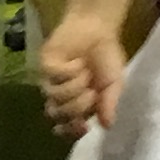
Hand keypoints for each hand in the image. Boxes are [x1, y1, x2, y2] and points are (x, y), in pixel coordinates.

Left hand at [40, 13, 129, 138]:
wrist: (99, 28)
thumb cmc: (106, 57)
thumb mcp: (114, 84)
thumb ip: (109, 103)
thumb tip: (107, 125)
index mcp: (76, 105)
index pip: (65, 128)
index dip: (71, 131)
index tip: (84, 127)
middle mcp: (59, 96)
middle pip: (58, 115)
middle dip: (77, 107)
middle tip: (92, 93)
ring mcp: (50, 80)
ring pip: (54, 96)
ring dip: (74, 87)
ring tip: (85, 74)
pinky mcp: (45, 64)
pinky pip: (53, 76)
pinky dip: (69, 71)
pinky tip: (77, 62)